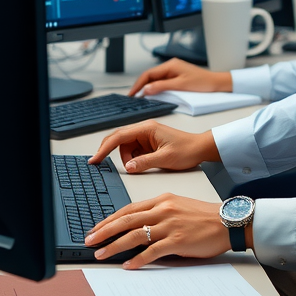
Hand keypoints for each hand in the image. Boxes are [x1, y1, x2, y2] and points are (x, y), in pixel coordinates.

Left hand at [85, 193, 235, 267]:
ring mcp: (169, 225)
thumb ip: (157, 213)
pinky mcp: (177, 241)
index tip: (96, 228)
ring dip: (115, 246)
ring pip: (135, 235)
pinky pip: (152, 251)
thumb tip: (137, 227)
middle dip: (104, 231)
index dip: (109, 219)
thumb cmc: (203, 216)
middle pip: (126, 220)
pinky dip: (138, 259)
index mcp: (161, 200)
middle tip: (89, 240)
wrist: (227, 221)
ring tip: (102, 253)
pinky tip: (128, 265)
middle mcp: (162, 210)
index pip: (128, 209)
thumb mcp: (177, 206)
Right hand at [88, 121, 219, 172]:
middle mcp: (144, 129)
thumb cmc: (187, 149)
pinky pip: (134, 151)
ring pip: (126, 147)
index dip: (104, 148)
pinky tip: (142, 164)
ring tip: (141, 166)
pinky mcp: (148, 143)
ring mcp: (146, 136)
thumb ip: (144, 162)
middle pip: (119, 139)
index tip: (95, 158)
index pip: (119, 136)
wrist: (200, 149)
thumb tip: (128, 167)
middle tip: (100, 164)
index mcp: (147, 128)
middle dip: (111, 152)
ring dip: (127, 158)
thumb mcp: (165, 159)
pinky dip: (133, 159)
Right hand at [128, 58, 232, 96]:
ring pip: (155, 79)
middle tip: (133, 97)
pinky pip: (161, 82)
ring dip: (147, 87)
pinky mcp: (176, 77)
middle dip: (140, 86)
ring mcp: (173, 71)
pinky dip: (155, 88)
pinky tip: (152, 95)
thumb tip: (146, 89)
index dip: (138, 84)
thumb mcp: (180, 86)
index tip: (132, 94)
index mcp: (170, 65)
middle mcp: (170, 66)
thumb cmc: (202, 82)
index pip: (148, 74)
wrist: (216, 83)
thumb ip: (162, 87)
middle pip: (150, 76)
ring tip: (139, 97)